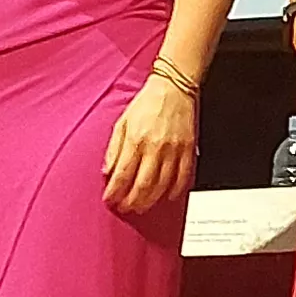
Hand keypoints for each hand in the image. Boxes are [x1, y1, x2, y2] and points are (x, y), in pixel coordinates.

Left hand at [103, 71, 198, 216]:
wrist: (174, 88)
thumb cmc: (147, 103)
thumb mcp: (122, 122)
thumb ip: (114, 148)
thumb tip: (107, 172)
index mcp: (136, 140)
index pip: (122, 175)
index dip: (114, 192)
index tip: (110, 200)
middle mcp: (155, 147)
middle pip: (142, 186)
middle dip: (131, 202)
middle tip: (125, 208)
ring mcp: (174, 150)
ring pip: (162, 186)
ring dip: (150, 201)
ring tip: (141, 207)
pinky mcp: (188, 150)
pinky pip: (182, 177)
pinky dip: (174, 191)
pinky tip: (166, 197)